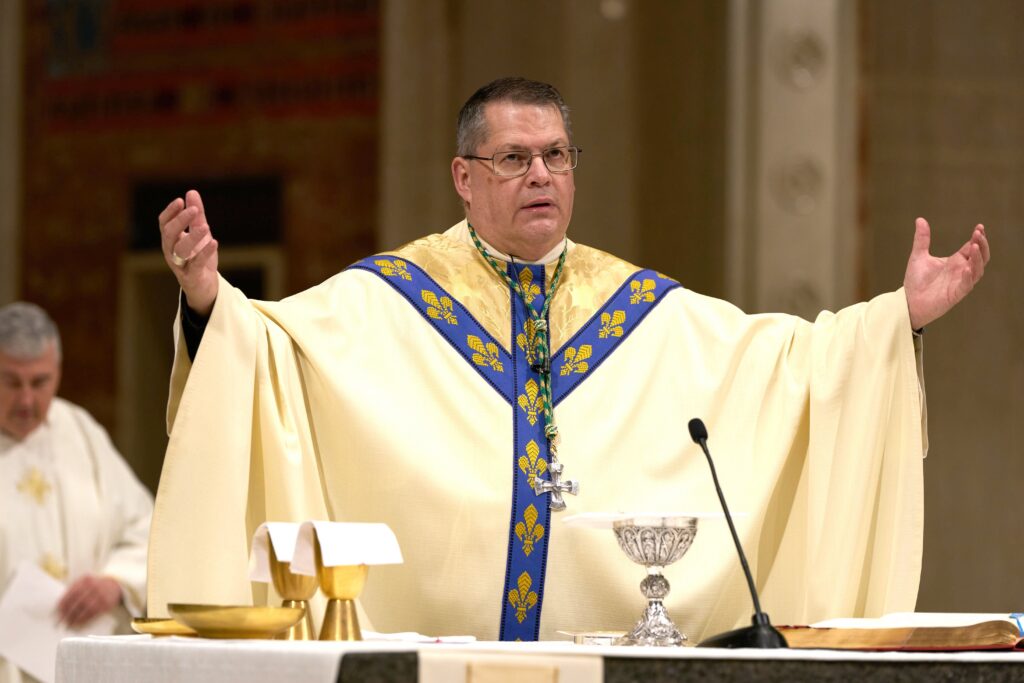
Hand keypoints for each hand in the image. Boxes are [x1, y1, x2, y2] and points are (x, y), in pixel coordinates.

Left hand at [57, 575, 122, 627]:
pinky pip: (93, 613)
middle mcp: (94, 586)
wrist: (115, 584)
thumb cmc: (94, 585)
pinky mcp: (106, 604)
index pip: (71, 593)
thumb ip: (73, 590)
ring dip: (75, 618)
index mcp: (85, 580)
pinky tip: (78, 623)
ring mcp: (101, 595)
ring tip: (68, 624)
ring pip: (85, 609)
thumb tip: (58, 607)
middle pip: (77, 601)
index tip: (56, 613)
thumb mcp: (84, 582)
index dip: (62, 604)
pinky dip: (85, 619)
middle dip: (67, 613)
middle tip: (60, 621)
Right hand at [159, 189, 219, 316]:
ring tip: (205, 227)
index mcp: (170, 240)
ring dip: (192, 237)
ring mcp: (180, 265)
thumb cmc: (198, 257)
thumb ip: (196, 215)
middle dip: (180, 221)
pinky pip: (196, 264)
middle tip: (193, 210)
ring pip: (180, 250)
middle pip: (169, 234)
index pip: (164, 223)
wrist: (204, 286)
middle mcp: (171, 252)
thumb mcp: (199, 233)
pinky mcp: (192, 277)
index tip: (180, 200)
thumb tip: (191, 192)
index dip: (170, 212)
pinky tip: (214, 242)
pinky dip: (205, 253)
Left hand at [903, 218, 988, 329]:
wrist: (908, 302)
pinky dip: (969, 276)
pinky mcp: (956, 294)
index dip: (977, 237)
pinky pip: (967, 285)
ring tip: (975, 246)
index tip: (979, 227)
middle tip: (979, 234)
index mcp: (955, 261)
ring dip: (978, 258)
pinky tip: (968, 267)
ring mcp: (960, 282)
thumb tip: (920, 219)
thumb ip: (922, 239)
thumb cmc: (916, 281)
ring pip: (978, 270)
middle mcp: (961, 270)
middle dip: (982, 245)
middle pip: (980, 257)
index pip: (971, 247)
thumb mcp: (918, 256)